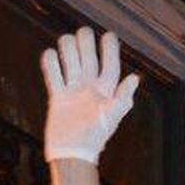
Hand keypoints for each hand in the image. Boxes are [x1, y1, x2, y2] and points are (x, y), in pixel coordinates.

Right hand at [41, 27, 138, 164]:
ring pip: (70, 63)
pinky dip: (51, 64)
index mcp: (106, 92)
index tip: (109, 35)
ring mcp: (73, 92)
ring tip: (67, 39)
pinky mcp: (58, 97)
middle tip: (84, 31)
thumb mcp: (111, 117)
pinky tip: (50, 54)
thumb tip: (135, 78)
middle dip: (86, 44)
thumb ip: (122, 97)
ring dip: (68, 50)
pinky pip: (54, 76)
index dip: (110, 51)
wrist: (73, 153)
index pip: (109, 66)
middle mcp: (90, 89)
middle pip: (88, 59)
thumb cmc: (94, 137)